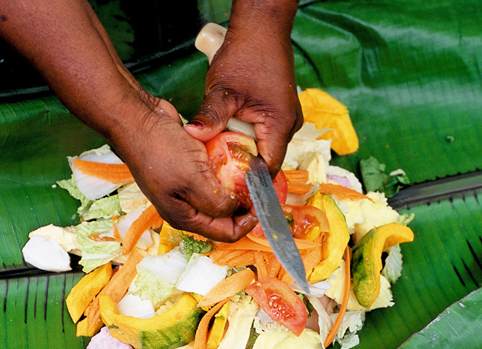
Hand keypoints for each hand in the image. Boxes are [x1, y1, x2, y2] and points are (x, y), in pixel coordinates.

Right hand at [108, 92, 257, 241]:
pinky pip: (214, 177)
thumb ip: (217, 202)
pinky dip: (226, 170)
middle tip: (260, 186)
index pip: (226, 234)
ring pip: (221, 196)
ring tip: (251, 171)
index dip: (248, 222)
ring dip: (237, 186)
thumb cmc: (160, 151)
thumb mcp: (193, 179)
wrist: (137, 119)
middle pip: (225, 217)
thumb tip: (237, 209)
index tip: (262, 202)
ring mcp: (187, 189)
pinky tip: (236, 157)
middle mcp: (187, 208)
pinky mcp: (189, 169)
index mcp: (185, 218)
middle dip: (245, 205)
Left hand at [185, 0, 302, 175]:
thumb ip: (210, 117)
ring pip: (265, 146)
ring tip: (221, 153)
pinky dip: (248, 136)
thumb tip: (192, 136)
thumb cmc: (245, 55)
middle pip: (267, 160)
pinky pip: (264, 133)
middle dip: (243, 167)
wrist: (261, 28)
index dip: (248, 181)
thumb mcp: (223, 90)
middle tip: (218, 173)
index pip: (268, 168)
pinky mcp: (279, 111)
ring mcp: (286, 118)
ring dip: (244, 149)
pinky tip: (230, 133)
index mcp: (280, 125)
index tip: (227, 187)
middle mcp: (289, 125)